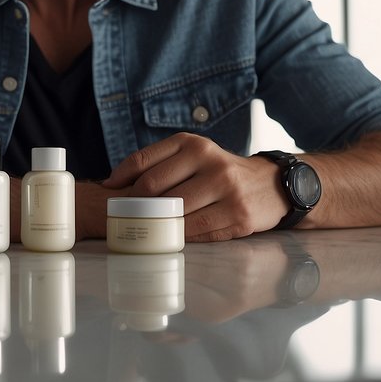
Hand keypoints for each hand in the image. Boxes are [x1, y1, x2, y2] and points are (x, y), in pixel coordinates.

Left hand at [103, 133, 284, 240]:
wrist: (270, 185)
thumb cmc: (220, 172)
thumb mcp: (194, 155)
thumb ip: (158, 163)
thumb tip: (111, 183)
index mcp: (193, 145)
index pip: (143, 161)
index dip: (120, 179)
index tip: (109, 192)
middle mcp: (210, 162)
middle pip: (154, 188)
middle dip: (135, 204)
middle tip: (127, 215)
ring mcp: (226, 189)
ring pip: (174, 212)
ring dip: (156, 223)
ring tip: (147, 228)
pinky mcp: (238, 215)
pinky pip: (197, 231)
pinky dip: (180, 236)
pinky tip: (173, 236)